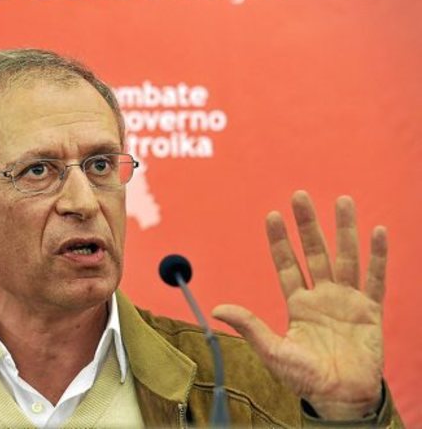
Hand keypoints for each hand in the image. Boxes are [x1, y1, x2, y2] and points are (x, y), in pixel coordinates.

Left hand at [212, 191, 386, 419]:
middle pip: (314, 252)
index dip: (279, 240)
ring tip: (342, 199)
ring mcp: (347, 301)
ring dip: (344, 229)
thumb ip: (249, 326)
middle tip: (300, 195)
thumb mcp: (272, 351)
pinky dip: (378, 256)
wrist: (340, 398)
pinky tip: (377, 231)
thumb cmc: (304, 378)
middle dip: (307, 224)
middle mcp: (321, 296)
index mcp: (297, 304)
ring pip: (346, 257)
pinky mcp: (370, 311)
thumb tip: (216, 309)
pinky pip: (375, 278)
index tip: (272, 215)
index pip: (287, 264)